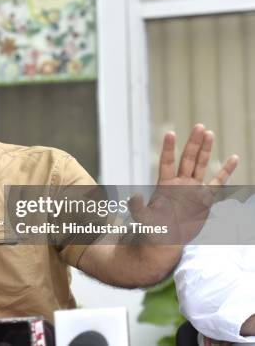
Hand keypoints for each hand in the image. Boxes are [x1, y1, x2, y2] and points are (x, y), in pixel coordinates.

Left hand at [130, 124, 238, 243]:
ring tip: (209, 133)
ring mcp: (193, 189)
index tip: (170, 133)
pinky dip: (226, 171)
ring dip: (205, 150)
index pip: (167, 162)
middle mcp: (180, 183)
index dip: (168, 148)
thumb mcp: (143, 218)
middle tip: (199, 126)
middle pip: (187, 159)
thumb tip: (134, 196)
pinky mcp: (205, 199)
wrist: (166, 240)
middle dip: (193, 143)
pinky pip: (218, 182)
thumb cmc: (152, 228)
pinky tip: (233, 158)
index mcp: (164, 185)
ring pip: (200, 165)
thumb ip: (137, 208)